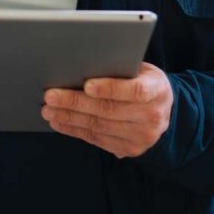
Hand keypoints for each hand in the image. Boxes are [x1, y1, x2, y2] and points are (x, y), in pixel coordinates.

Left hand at [41, 62, 173, 158]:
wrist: (164, 110)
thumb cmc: (144, 81)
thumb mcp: (141, 69)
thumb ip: (119, 68)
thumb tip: (84, 64)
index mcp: (157, 90)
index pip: (135, 90)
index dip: (110, 88)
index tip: (87, 85)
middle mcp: (152, 116)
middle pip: (109, 110)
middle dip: (75, 102)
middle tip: (51, 96)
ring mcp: (141, 136)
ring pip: (99, 126)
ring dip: (70, 118)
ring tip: (49, 110)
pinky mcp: (129, 149)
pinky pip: (97, 140)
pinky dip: (75, 130)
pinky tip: (60, 122)